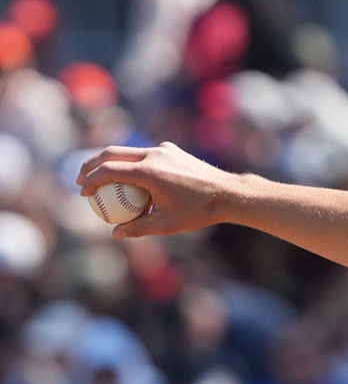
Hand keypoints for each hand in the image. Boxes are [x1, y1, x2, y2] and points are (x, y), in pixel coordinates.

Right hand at [76, 142, 239, 238]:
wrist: (229, 193)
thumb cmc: (199, 211)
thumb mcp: (167, 224)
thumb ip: (138, 228)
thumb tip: (116, 233)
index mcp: (149, 172)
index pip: (108, 170)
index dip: (90, 180)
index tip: (83, 193)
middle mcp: (154, 155)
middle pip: (112, 153)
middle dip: (91, 165)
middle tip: (81, 182)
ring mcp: (164, 149)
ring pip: (128, 152)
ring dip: (111, 163)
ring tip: (102, 181)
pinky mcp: (172, 150)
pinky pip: (145, 155)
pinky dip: (132, 165)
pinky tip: (131, 183)